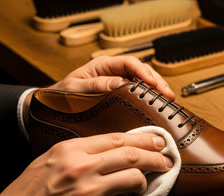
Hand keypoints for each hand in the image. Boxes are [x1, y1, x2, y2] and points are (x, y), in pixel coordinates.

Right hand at [0, 133, 171, 195]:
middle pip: (131, 156)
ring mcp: (89, 193)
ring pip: (134, 179)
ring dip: (143, 182)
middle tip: (165, 159)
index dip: (142, 139)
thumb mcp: (50, 159)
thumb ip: (80, 151)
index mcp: (70, 150)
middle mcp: (81, 168)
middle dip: (155, 157)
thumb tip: (115, 148)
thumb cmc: (30, 192)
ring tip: (142, 185)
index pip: (116, 138)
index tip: (157, 141)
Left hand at [49, 55, 174, 98]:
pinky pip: (139, 91)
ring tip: (167, 98)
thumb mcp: (75, 88)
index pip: (129, 63)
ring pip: (143, 80)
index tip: (152, 83)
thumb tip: (119, 83)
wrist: (56, 104)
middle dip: (156, 81)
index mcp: (103, 65)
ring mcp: (119, 81)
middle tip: (167, 93)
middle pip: (141, 70)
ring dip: (157, 88)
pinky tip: (157, 103)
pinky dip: (150, 96)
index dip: (143, 72)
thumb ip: (96, 85)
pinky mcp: (121, 92)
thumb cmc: (63, 94)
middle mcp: (114, 71)